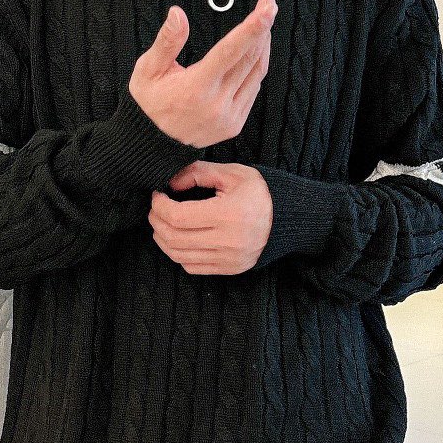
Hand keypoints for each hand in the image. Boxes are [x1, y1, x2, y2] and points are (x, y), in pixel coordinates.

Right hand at [129, 0, 276, 148]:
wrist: (153, 143)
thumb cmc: (149, 102)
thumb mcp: (148, 70)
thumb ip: (167, 41)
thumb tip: (178, 13)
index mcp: (196, 88)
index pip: (230, 51)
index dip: (252, 27)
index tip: (268, 7)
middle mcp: (217, 104)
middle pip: (249, 58)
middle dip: (262, 28)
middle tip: (268, 5)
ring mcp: (229, 116)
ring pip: (256, 73)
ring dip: (263, 46)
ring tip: (263, 25)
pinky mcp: (234, 124)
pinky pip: (253, 90)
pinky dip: (256, 68)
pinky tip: (253, 54)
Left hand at [148, 162, 273, 275]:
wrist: (287, 218)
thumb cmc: (258, 192)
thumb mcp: (231, 173)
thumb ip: (197, 173)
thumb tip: (169, 184)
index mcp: (229, 214)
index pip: (179, 216)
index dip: (160, 206)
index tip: (157, 195)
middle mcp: (228, 241)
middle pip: (174, 238)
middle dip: (157, 221)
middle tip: (156, 208)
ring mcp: (229, 259)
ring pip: (179, 256)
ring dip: (163, 239)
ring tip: (162, 223)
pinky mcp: (229, 269)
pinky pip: (192, 267)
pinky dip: (178, 253)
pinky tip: (178, 238)